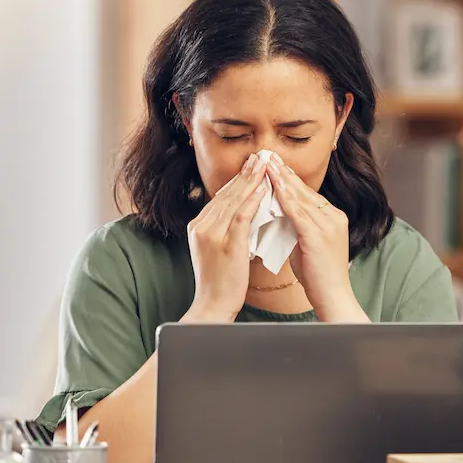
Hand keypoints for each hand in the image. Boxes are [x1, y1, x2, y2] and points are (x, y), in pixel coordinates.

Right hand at [183, 153, 268, 322]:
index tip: (251, 166)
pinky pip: (241, 217)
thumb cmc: (219, 282)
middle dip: (245, 174)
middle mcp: (202, 227)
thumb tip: (239, 213)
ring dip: (251, 181)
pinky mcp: (226, 245)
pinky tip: (263, 189)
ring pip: (234, 201)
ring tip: (264, 165)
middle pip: (226, 194)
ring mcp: (212, 235)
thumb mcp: (215, 250)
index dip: (237, 180)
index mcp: (198, 226)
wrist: (212, 306)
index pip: (220, 197)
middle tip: (260, 156)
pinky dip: (252, 201)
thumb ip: (223, 230)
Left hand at [264, 153, 368, 322]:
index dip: (289, 178)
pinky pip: (298, 212)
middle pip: (304, 190)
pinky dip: (284, 196)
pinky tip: (273, 185)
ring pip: (300, 197)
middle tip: (267, 155)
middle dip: (284, 172)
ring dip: (281, 178)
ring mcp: (328, 225)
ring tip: (266, 163)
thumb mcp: (308, 245)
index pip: (308, 193)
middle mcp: (334, 217)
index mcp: (334, 218)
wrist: (334, 297)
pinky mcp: (319, 236)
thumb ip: (298, 227)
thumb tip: (281, 214)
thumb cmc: (319, 277)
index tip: (274, 164)